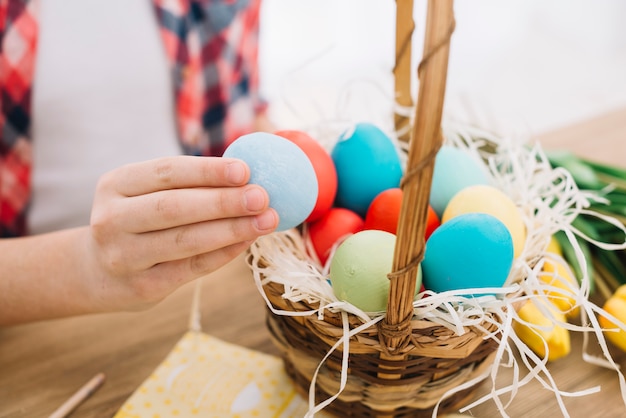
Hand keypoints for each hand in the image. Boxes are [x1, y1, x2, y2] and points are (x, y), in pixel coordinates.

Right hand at [84, 155, 277, 311]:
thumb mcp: (143, 194)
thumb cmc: (137, 221)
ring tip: (267, 220)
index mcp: (115, 184)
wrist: (95, 271)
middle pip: (174, 207)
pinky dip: (223, 253)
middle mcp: (113, 219)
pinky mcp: (142, 287)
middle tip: (262, 197)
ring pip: (185, 240)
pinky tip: (247, 241)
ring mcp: (124, 256)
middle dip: (223, 202)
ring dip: (232, 229)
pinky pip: (191, 268)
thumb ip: (185, 185)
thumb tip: (246, 176)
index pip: (166, 172)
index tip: (245, 170)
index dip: (207, 171)